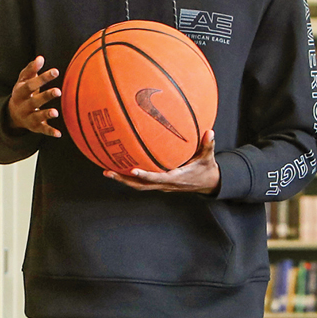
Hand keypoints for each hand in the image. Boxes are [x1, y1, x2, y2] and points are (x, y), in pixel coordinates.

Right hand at [7, 56, 61, 137]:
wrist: (13, 115)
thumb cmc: (23, 93)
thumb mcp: (23, 81)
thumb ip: (31, 69)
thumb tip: (40, 58)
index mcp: (20, 92)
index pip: (30, 84)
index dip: (42, 78)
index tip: (56, 71)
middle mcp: (22, 105)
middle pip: (33, 101)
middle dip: (45, 96)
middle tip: (58, 91)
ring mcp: (28, 117)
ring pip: (36, 116)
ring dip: (46, 114)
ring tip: (55, 113)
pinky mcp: (34, 127)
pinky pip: (42, 130)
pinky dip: (50, 132)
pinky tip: (59, 134)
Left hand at [104, 131, 220, 194]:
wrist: (207, 184)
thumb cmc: (206, 169)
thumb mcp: (208, 157)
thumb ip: (207, 145)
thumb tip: (210, 132)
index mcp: (175, 178)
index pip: (156, 178)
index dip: (144, 175)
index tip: (132, 170)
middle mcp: (165, 184)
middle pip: (140, 186)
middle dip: (123, 180)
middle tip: (108, 172)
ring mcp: (161, 186)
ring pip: (138, 186)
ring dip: (122, 180)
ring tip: (107, 171)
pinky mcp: (159, 184)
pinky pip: (142, 183)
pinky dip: (129, 178)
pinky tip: (119, 168)